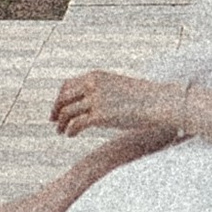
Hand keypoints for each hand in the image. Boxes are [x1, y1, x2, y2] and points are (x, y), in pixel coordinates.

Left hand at [51, 68, 178, 140]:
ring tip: (61, 132)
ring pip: (66, 112)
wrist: (158, 102)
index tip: (58, 108)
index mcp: (96, 75)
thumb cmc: (142, 97)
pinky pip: (76, 124)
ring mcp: (95, 100)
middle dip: (56, 110)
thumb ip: (102, 90)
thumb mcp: (117, 87)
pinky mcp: (100, 116)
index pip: (68, 85)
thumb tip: (92, 104)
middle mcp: (92, 85)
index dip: (60, 98)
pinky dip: (70, 131)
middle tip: (53, 121)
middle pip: (63, 98)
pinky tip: (71, 136)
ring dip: (61, 123)